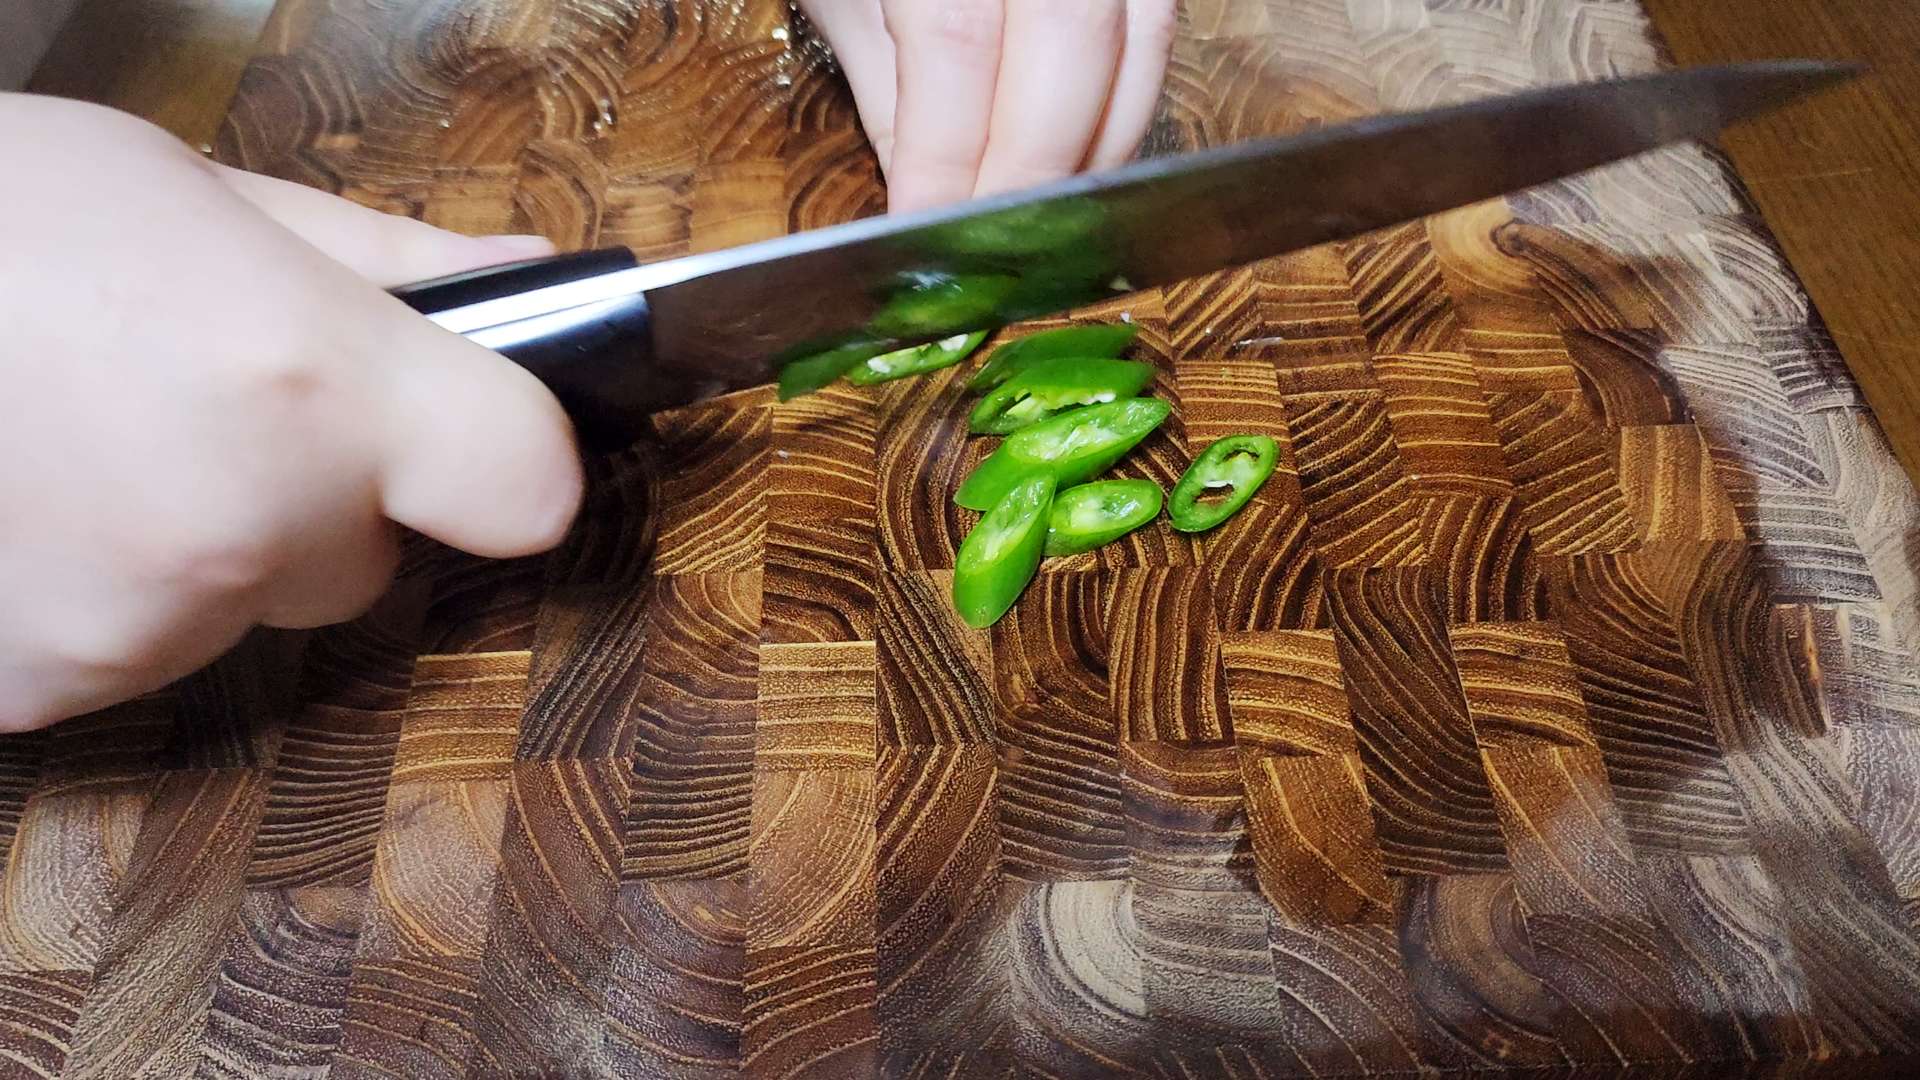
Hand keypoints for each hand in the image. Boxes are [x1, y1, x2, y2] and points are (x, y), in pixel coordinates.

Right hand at [0, 94, 582, 730]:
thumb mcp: (200, 189)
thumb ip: (389, 261)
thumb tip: (539, 284)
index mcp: (308, 386)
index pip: (526, 487)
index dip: (513, 457)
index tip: (483, 435)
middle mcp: (241, 529)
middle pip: (369, 559)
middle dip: (320, 496)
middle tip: (205, 407)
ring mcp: (135, 627)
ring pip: (249, 609)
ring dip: (203, 545)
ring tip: (87, 442)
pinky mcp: (37, 692)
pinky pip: (136, 652)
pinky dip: (101, 597)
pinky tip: (30, 504)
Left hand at [798, 0, 1177, 211]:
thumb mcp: (848, 0)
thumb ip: (890, 93)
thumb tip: (928, 200)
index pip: (958, 42)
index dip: (947, 153)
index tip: (928, 230)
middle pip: (1068, 42)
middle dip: (1032, 167)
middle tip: (995, 247)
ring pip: (1138, 42)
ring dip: (1094, 149)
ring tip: (1041, 219)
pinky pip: (1155, 36)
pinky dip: (1124, 111)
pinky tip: (1080, 162)